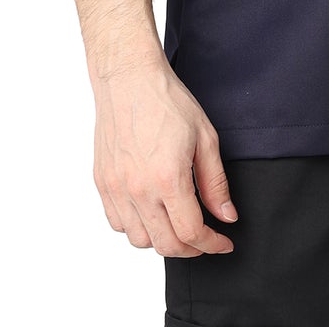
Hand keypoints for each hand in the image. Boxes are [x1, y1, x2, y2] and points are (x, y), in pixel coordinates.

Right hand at [90, 51, 237, 256]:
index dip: (212, 244)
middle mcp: (138, 189)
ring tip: (177, 224)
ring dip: (161, 240)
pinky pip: (117, 223)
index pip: (191, 233)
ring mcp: (116, 188)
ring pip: (139, 239)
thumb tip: (225, 216)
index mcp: (167, 178)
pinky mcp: (102, 182)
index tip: (223, 242)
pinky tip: (151, 212)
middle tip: (204, 239)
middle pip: (165, 245)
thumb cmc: (166, 100)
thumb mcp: (205, 137)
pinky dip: (136, 227)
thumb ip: (215, 183)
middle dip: (191, 250)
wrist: (128, 78)